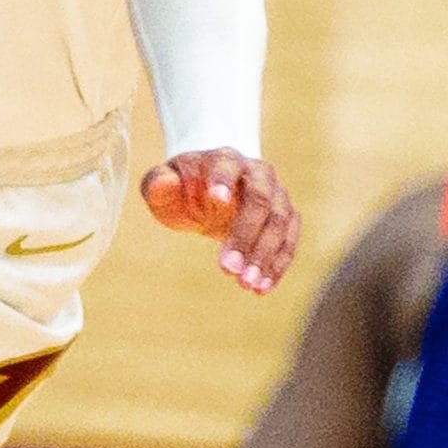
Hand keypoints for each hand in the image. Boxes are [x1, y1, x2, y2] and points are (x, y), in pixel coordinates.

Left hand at [140, 151, 298, 293]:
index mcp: (224, 159)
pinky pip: (289, 241)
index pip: (227, 166)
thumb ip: (158, 184)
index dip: (223, 181)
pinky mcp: (287, 217)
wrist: (211, 194)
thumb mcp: (162, 188)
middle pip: (260, 200)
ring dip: (265, 255)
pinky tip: (262, 287)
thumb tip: (165, 181)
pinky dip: (277, 265)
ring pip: (279, 222)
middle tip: (227, 268)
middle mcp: (257, 173)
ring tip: (247, 285)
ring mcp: (277, 194)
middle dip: (245, 235)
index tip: (218, 200)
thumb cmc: (182, 190)